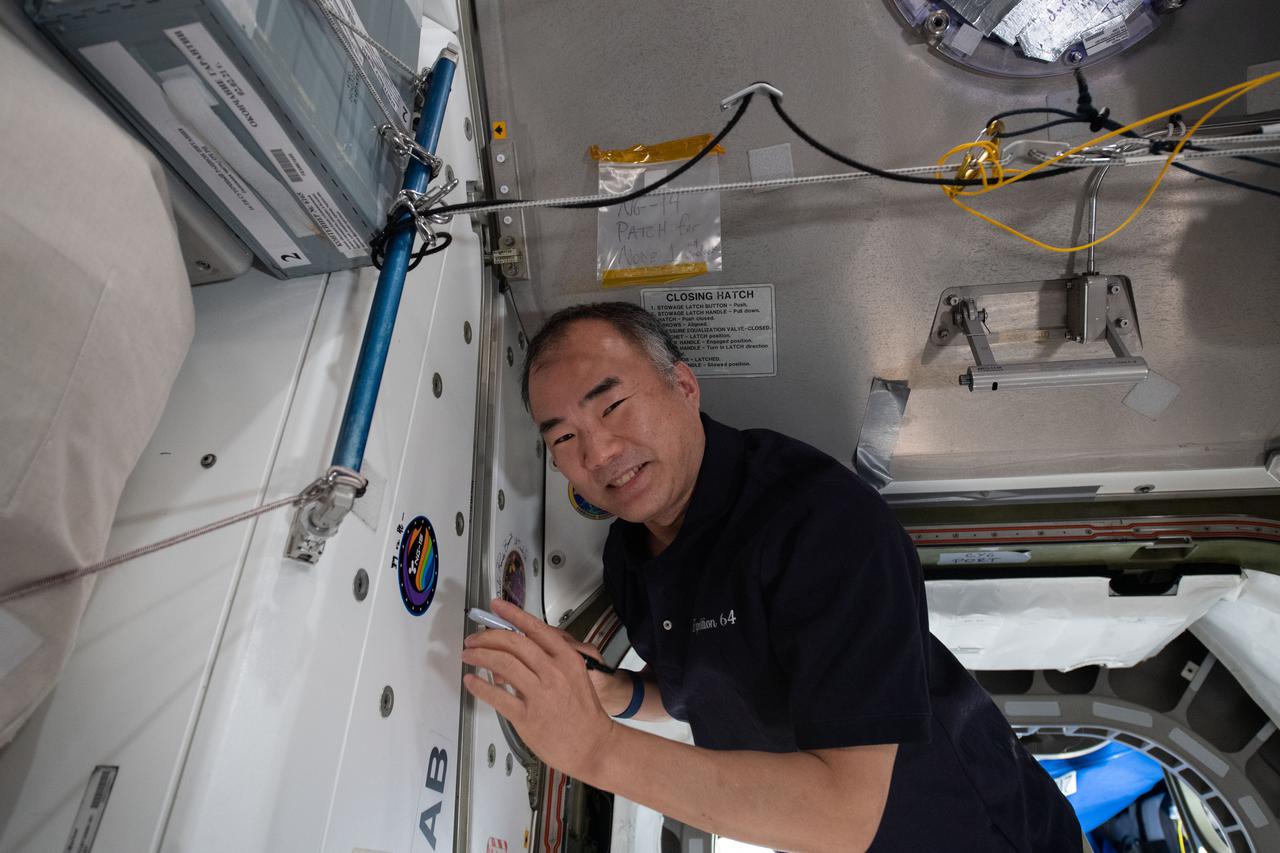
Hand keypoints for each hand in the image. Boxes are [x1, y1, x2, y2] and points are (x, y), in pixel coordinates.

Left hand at [462, 599, 617, 779]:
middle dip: (488, 637)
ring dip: (480, 655)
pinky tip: (471, 681)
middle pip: (513, 642)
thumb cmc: (585, 713)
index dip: (512, 614)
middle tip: (474, 639)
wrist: (595, 746)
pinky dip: (480, 686)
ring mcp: (540, 694)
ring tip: (469, 655)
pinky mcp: (527, 717)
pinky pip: (497, 696)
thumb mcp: (575, 675)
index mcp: (567, 658)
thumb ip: (550, 660)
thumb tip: (518, 651)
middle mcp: (553, 672)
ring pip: (502, 664)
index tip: (496, 607)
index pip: (534, 628)